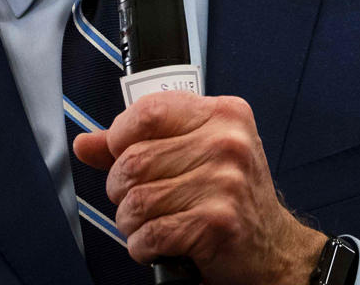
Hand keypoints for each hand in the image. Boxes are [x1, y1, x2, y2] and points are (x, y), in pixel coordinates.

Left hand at [72, 91, 325, 284]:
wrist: (275, 249)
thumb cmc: (228, 196)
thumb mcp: (193, 153)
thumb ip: (137, 143)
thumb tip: (84, 144)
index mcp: (222, 114)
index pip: (148, 111)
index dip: (120, 136)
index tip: (122, 154)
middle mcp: (226, 142)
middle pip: (134, 160)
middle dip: (120, 188)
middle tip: (134, 199)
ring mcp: (225, 182)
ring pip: (137, 200)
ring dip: (129, 221)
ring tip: (145, 224)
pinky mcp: (217, 223)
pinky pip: (151, 233)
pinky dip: (142, 246)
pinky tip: (155, 244)